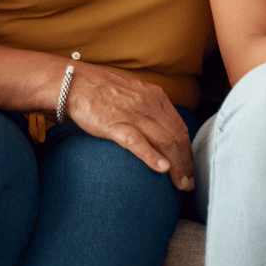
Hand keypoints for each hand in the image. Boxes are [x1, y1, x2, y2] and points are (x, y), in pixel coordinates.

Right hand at [65, 64, 194, 189]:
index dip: (187, 149)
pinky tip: (162, 169)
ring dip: (176, 165)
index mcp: (156, 97)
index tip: (190, 167)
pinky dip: (152, 156)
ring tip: (181, 184)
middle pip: (177, 137)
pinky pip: (137, 142)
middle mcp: (150, 105)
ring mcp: (134, 114)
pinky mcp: (115, 124)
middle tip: (189, 183)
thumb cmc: (103, 89)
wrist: (75, 81)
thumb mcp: (135, 92)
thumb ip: (149, 106)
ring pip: (164, 141)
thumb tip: (159, 125)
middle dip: (186, 162)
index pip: (180, 127)